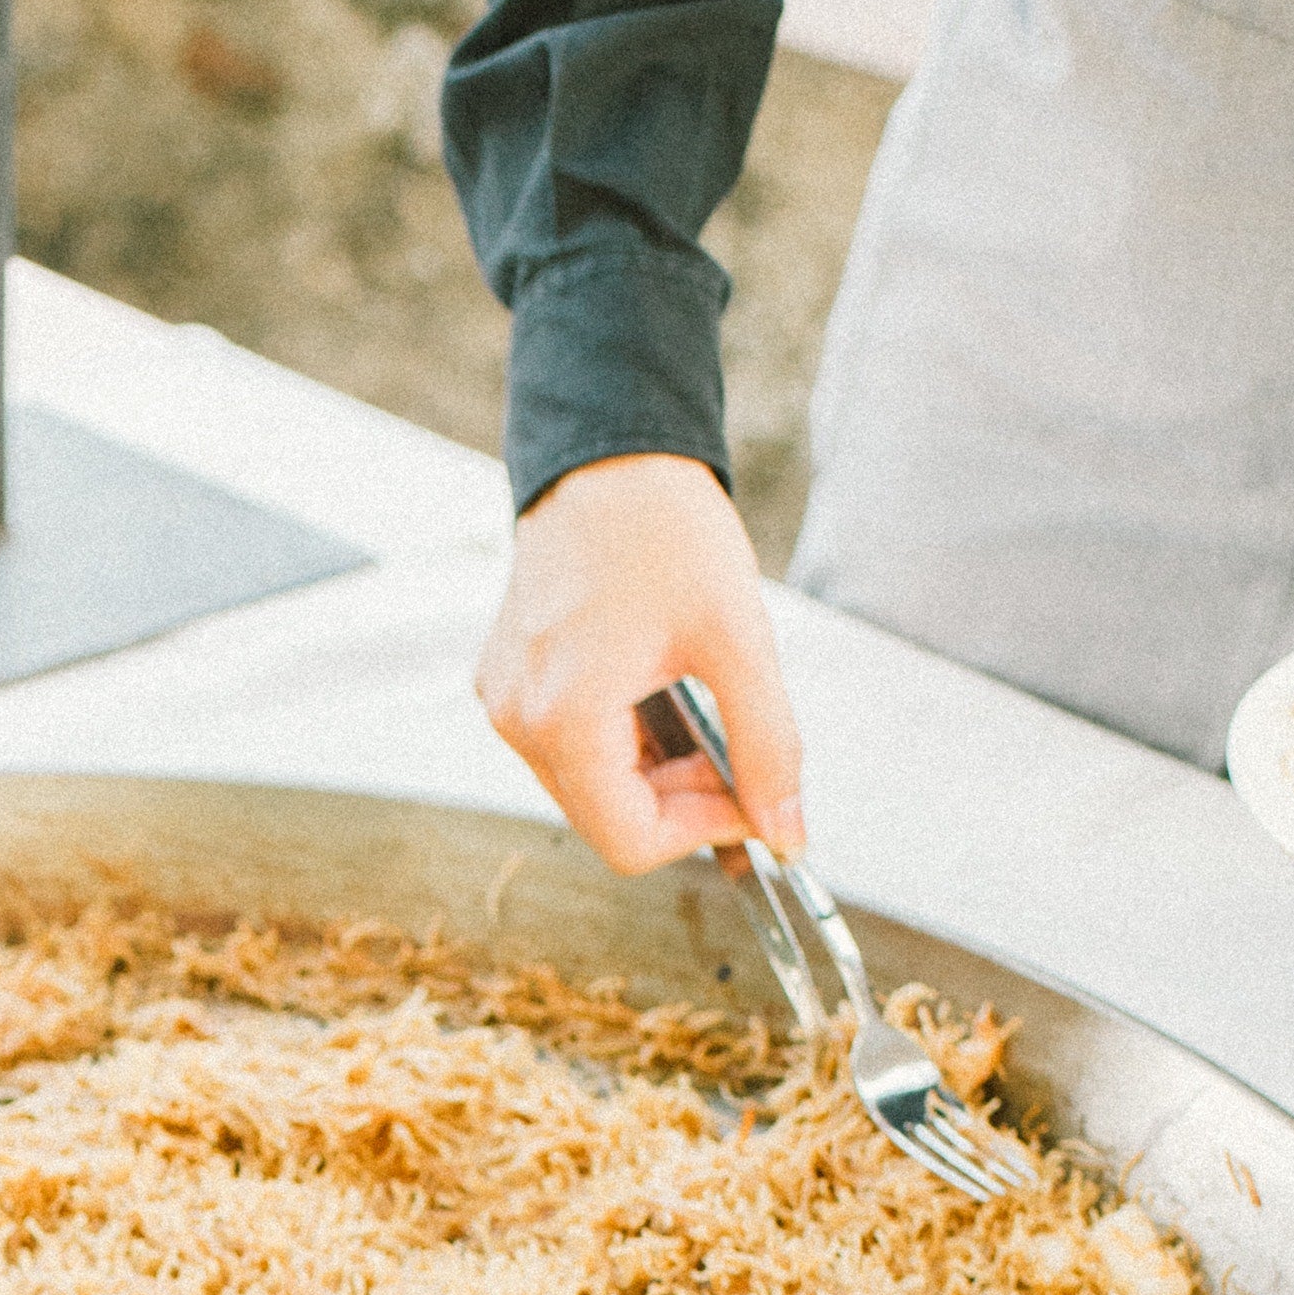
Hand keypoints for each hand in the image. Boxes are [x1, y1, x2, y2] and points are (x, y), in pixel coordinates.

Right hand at [475, 451, 804, 874]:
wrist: (608, 452)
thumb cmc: (666, 529)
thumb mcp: (738, 640)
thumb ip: (769, 746)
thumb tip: (787, 833)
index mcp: (562, 717)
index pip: (630, 842)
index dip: (703, 832)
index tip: (753, 797)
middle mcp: (517, 720)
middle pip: (608, 821)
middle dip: (682, 803)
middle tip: (737, 752)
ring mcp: (506, 702)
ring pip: (590, 790)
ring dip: (656, 775)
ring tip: (700, 708)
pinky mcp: (508, 683)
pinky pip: (570, 748)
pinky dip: (625, 744)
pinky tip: (660, 692)